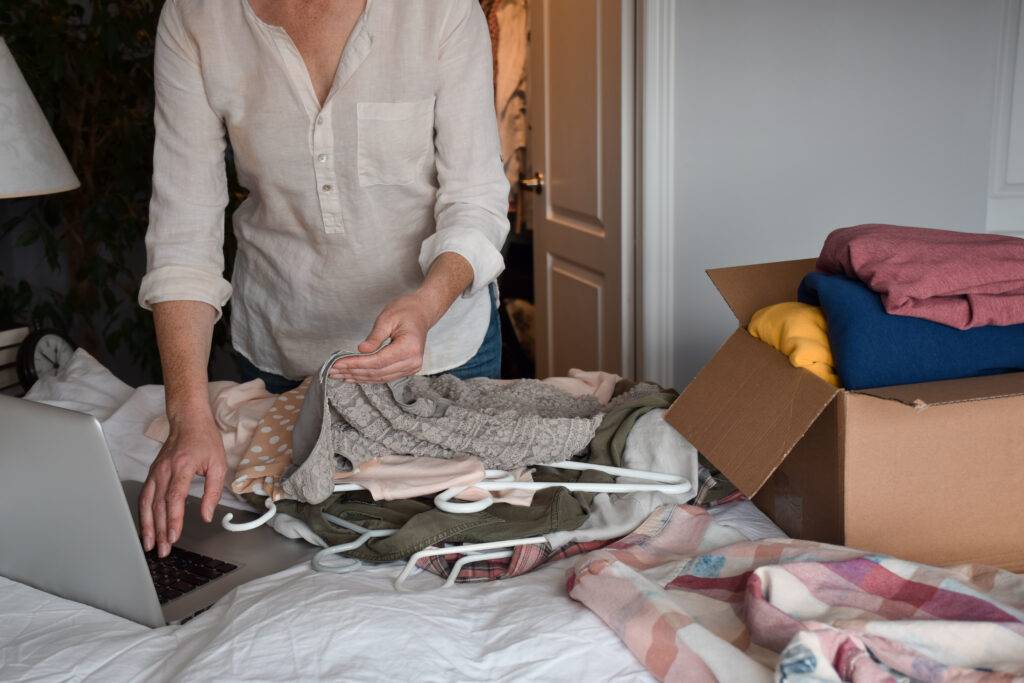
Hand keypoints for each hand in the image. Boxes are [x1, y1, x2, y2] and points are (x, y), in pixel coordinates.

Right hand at [139, 410, 225, 556]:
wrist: (188, 421)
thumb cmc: (205, 441)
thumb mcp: (218, 465)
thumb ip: (213, 492)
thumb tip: (206, 515)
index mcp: (182, 467)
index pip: (174, 498)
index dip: (172, 519)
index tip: (173, 536)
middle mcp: (165, 470)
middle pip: (159, 505)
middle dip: (160, 530)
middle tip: (163, 550)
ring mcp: (155, 472)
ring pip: (147, 503)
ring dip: (147, 526)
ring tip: (149, 545)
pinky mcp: (152, 474)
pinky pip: (144, 496)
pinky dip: (143, 514)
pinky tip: (145, 527)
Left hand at [329, 291, 437, 382]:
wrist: (422, 312)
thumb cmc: (406, 310)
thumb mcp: (387, 318)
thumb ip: (374, 337)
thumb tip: (361, 351)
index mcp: (409, 348)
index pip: (377, 361)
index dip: (356, 364)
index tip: (338, 363)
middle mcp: (412, 362)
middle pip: (377, 372)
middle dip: (353, 372)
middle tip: (332, 370)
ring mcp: (411, 367)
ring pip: (379, 377)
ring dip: (358, 377)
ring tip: (339, 375)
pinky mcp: (407, 369)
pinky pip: (384, 376)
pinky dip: (367, 377)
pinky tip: (353, 376)